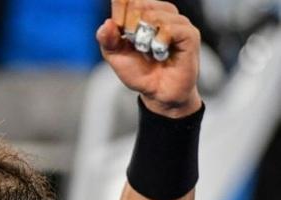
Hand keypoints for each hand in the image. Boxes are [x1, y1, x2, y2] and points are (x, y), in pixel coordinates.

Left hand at [98, 0, 201, 117]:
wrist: (157, 93)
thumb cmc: (140, 72)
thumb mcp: (116, 56)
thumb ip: (107, 39)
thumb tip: (107, 23)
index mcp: (144, 14)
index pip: (129, 0)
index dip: (120, 13)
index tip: (120, 30)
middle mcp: (162, 13)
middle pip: (139, 4)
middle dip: (130, 27)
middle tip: (136, 45)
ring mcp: (177, 22)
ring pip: (154, 14)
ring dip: (145, 37)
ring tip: (149, 51)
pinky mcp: (189, 34)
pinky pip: (170, 28)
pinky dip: (159, 41)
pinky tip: (159, 52)